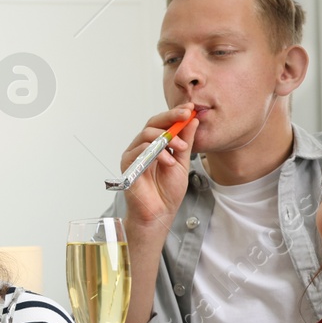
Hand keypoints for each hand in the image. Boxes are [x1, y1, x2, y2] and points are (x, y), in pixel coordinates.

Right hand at [120, 104, 196, 228]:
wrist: (160, 213)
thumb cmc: (168, 192)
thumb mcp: (183, 163)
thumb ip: (186, 142)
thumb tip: (193, 120)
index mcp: (155, 145)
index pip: (163, 123)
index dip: (175, 114)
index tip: (190, 109)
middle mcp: (143, 147)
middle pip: (153, 123)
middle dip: (171, 117)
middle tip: (186, 115)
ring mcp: (134, 155)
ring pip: (147, 133)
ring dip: (167, 137)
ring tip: (181, 148)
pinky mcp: (128, 165)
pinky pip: (140, 150)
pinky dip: (157, 152)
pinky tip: (169, 161)